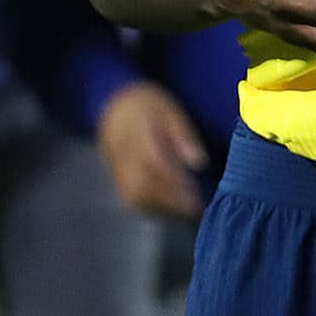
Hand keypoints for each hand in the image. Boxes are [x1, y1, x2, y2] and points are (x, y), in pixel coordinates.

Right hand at [97, 83, 208, 217]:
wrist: (114, 110)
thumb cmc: (148, 108)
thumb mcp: (170, 111)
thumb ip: (184, 135)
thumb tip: (200, 163)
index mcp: (137, 130)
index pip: (153, 159)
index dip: (173, 177)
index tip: (194, 187)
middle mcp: (122, 152)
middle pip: (142, 183)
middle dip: (171, 198)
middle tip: (196, 204)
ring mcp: (116, 167)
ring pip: (135, 195)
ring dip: (162, 205)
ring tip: (188, 206)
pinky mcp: (116, 178)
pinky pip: (131, 198)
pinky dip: (152, 206)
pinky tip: (172, 204)